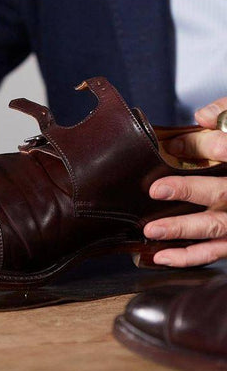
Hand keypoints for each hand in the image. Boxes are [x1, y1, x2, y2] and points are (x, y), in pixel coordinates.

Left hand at [144, 97, 226, 266]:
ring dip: (182, 229)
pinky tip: (162, 256)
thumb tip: (203, 116)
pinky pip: (215, 252)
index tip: (177, 144)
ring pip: (216, 226)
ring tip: (151, 230)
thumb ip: (226, 114)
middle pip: (222, 193)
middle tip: (156, 190)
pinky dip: (188, 256)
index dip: (207, 145)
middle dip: (189, 191)